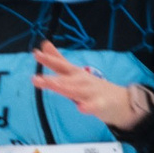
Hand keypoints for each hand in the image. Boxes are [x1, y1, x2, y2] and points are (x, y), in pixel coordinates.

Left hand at [30, 41, 150, 130]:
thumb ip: (57, 59)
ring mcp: (91, 92)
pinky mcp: (100, 104)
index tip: (36, 54)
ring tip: (53, 86)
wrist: (119, 99)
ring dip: (64, 88)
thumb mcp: (72, 71)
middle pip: (65, 80)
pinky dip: (88, 107)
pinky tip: (81, 108)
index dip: (48, 60)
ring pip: (76, 91)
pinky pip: (94, 106)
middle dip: (51, 79)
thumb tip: (43, 44)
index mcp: (74, 73)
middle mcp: (81, 81)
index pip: (60, 65)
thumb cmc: (90, 85)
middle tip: (35, 78)